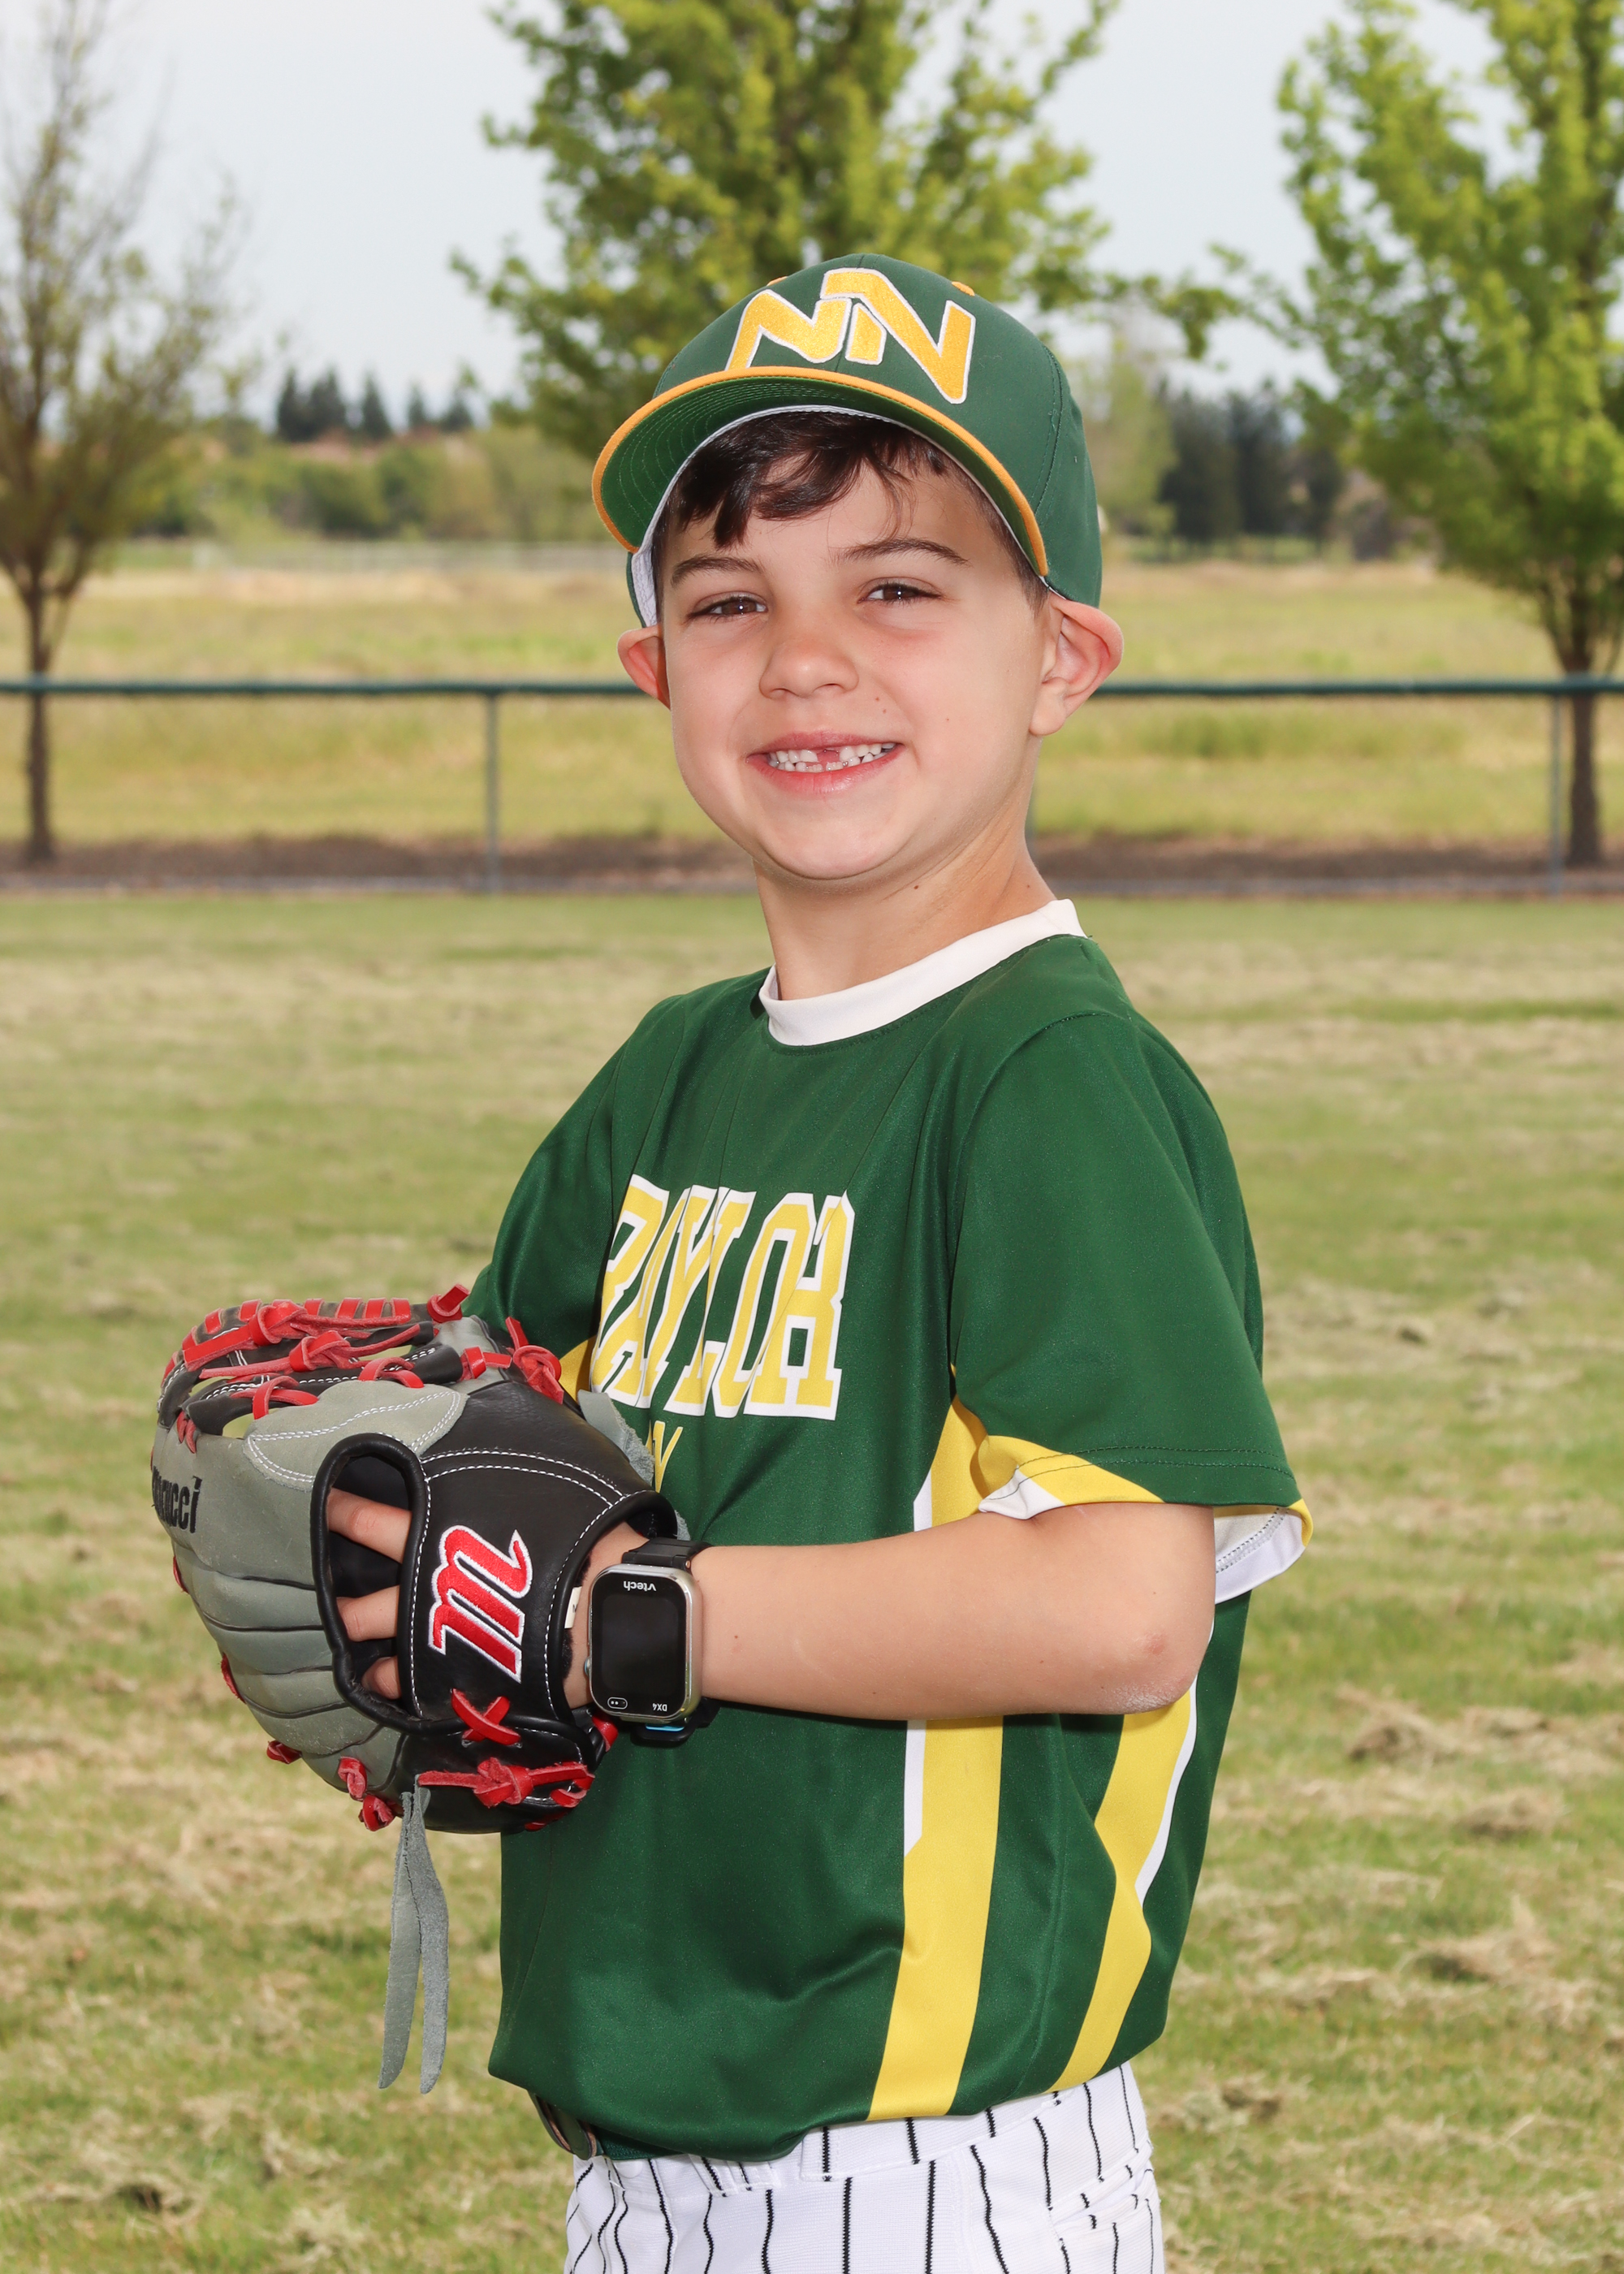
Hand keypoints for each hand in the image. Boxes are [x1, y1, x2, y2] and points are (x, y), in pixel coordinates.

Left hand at [325, 1490, 645, 1710]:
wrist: (606, 1610)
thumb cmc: (582, 1538)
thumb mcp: (549, 1481)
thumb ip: (511, 1469)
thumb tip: (505, 1425)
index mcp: (440, 1534)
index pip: (372, 1520)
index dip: (340, 1511)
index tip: (317, 1503)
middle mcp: (425, 1583)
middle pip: (362, 1594)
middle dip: (330, 1581)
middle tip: (310, 1576)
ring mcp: (435, 1632)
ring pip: (376, 1633)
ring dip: (354, 1631)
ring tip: (340, 1632)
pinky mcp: (453, 1675)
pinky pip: (405, 1681)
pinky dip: (389, 1679)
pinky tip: (381, 1678)